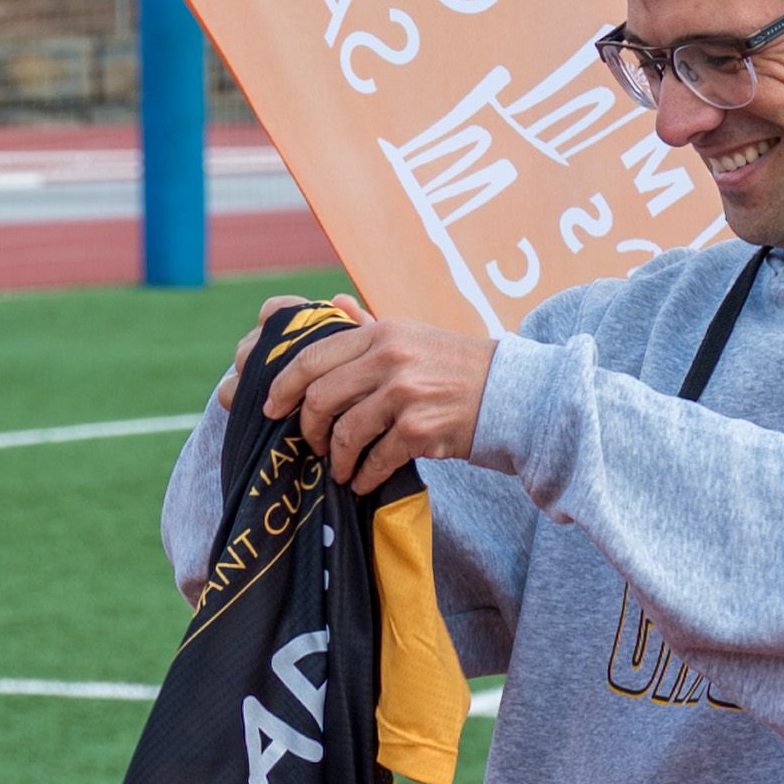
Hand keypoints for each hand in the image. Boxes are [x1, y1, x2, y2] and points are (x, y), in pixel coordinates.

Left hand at [265, 314, 492, 491]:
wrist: (510, 393)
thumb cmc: (456, 369)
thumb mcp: (413, 335)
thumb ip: (369, 327)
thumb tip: (333, 303)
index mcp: (382, 333)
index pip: (313, 356)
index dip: (284, 385)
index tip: (273, 407)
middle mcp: (390, 358)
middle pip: (320, 398)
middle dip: (308, 430)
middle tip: (312, 445)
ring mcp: (405, 394)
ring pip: (344, 434)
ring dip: (337, 459)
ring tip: (341, 469)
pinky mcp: (420, 429)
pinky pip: (376, 460)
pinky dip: (364, 476)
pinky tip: (363, 481)